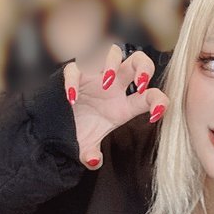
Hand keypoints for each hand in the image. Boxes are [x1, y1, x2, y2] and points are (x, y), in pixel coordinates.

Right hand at [63, 42, 168, 168]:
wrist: (55, 127)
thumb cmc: (78, 132)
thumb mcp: (87, 147)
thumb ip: (92, 154)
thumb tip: (93, 161)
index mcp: (124, 105)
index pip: (150, 96)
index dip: (159, 101)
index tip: (155, 114)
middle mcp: (113, 87)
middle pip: (138, 61)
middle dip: (144, 67)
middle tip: (140, 83)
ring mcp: (95, 77)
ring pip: (112, 51)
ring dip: (112, 62)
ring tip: (106, 82)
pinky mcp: (74, 75)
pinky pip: (75, 69)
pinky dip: (73, 80)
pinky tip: (72, 98)